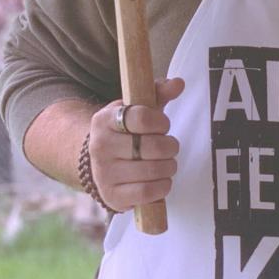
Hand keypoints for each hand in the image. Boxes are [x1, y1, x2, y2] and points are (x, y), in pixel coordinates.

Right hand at [89, 77, 184, 210]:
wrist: (101, 162)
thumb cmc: (128, 132)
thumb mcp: (139, 109)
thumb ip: (158, 93)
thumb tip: (178, 83)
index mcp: (105, 120)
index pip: (141, 117)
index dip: (161, 122)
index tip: (162, 125)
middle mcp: (100, 146)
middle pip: (152, 146)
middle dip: (170, 147)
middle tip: (168, 147)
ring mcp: (104, 173)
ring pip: (152, 171)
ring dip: (169, 167)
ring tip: (165, 163)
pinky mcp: (111, 195)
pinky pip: (146, 193)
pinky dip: (162, 187)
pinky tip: (161, 180)